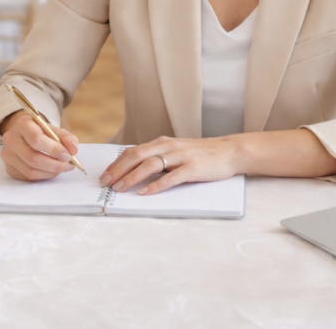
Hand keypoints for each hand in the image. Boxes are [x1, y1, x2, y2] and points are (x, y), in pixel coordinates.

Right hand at [0, 112, 79, 181]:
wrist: (25, 136)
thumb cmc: (41, 132)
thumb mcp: (54, 130)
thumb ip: (66, 138)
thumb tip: (73, 149)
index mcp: (22, 124)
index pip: (36, 139)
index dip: (53, 149)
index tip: (67, 155)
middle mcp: (11, 139)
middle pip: (32, 157)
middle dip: (54, 164)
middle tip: (68, 165)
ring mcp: (8, 155)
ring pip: (30, 170)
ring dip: (50, 172)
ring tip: (62, 168)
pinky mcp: (9, 168)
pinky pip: (27, 177)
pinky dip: (43, 176)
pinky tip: (51, 171)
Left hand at [99, 136, 239, 195]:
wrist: (230, 151)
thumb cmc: (202, 154)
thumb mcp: (177, 151)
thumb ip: (159, 157)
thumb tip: (135, 169)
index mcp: (163, 143)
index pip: (133, 151)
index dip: (117, 163)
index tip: (104, 175)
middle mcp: (169, 147)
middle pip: (137, 156)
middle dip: (118, 169)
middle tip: (105, 182)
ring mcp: (181, 157)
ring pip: (151, 165)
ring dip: (133, 177)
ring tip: (120, 188)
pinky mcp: (193, 168)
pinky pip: (171, 177)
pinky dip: (157, 185)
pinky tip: (146, 193)